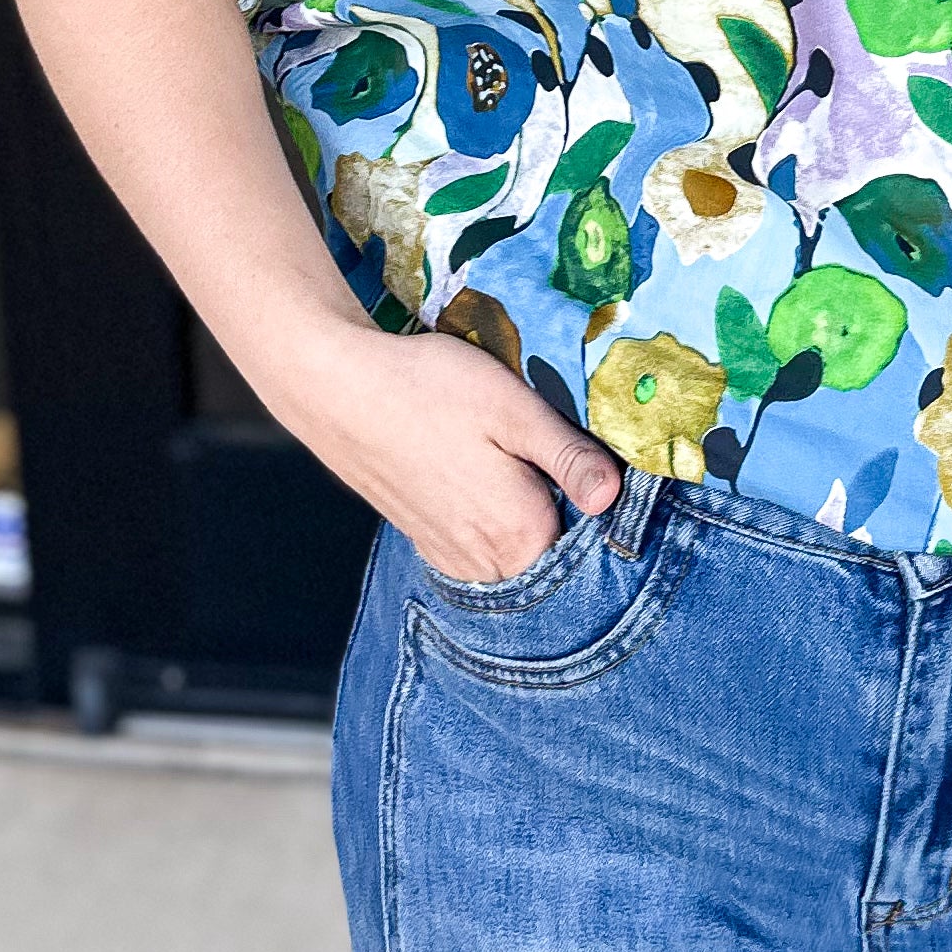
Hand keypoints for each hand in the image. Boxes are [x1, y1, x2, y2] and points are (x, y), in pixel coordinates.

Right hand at [264, 320, 623, 589]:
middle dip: (571, 512)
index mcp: (522, 536)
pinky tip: (487, 475)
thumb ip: (570, 458)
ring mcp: (454, 559)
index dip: (607, 502)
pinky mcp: (430, 543)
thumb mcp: (515, 410)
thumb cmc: (428, 389)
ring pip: (521, 552)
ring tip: (519, 461)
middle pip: (558, 550)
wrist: (337, 387)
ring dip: (533, 517)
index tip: (604, 462)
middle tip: (560, 453)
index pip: (597, 541)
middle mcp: (488, 564)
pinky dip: (497, 521)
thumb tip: (614, 496)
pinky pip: (485, 547)